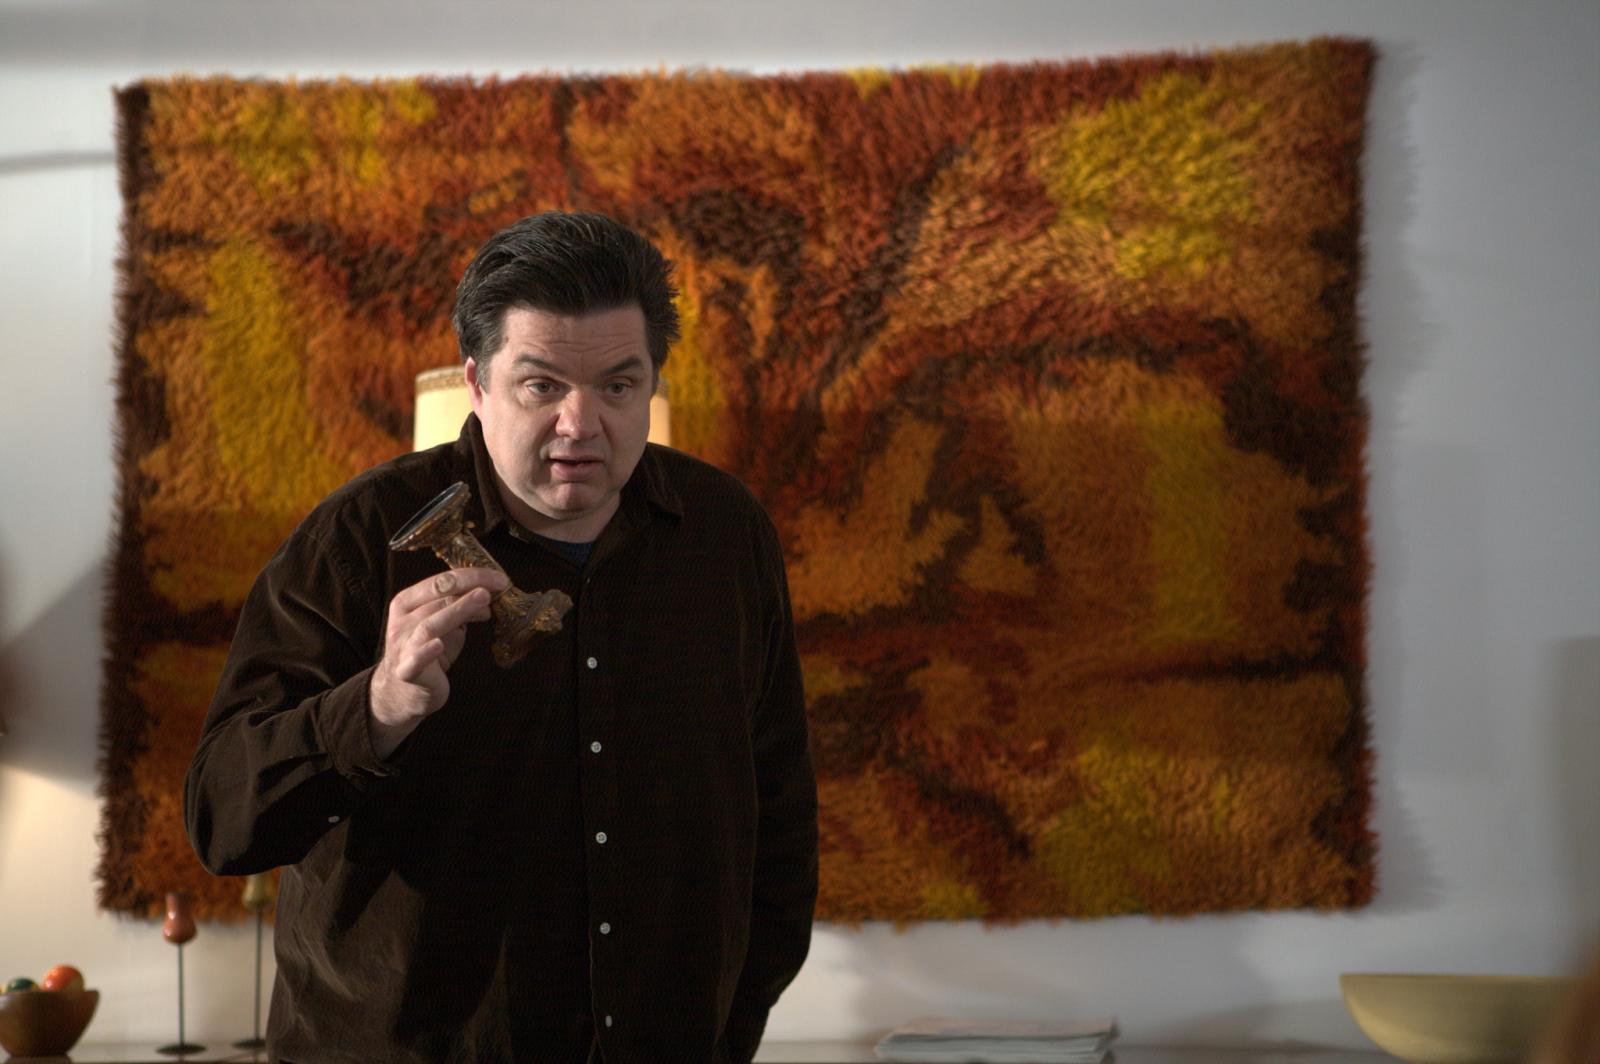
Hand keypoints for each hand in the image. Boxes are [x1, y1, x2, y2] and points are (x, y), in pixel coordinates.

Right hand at [368, 567, 506, 756]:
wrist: (403, 691)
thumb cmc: (427, 652)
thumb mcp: (445, 625)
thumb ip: (460, 609)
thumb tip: (488, 595)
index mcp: (407, 602)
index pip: (440, 582)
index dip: (470, 576)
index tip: (499, 578)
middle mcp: (401, 620)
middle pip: (437, 598)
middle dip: (469, 588)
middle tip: (498, 586)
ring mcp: (402, 645)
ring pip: (430, 624)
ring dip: (458, 610)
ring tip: (483, 600)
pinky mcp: (406, 671)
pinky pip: (415, 659)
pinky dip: (426, 651)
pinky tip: (438, 645)